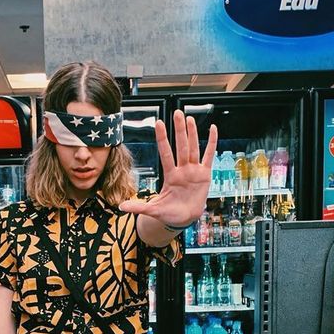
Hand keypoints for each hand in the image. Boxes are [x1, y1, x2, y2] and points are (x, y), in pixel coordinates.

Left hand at [120, 112, 217, 226]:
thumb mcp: (153, 210)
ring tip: (189, 118)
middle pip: (180, 146)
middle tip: (177, 113)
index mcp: (170, 176)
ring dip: (192, 133)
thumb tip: (121, 207)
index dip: (162, 139)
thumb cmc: (169, 214)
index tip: (159, 123)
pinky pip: (209, 156)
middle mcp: (182, 170)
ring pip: (193, 148)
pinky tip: (213, 129)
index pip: (165, 153)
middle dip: (179, 130)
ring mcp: (193, 171)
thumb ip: (139, 206)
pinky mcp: (205, 175)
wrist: (185, 220)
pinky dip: (212, 143)